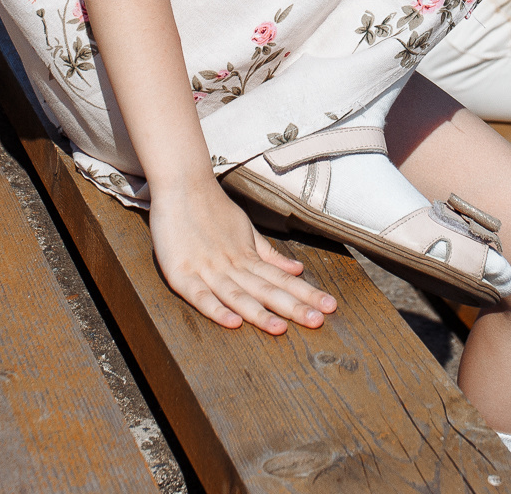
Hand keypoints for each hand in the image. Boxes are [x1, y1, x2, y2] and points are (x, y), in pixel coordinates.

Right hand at [149, 179, 337, 333]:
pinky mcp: (180, 273)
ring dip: (259, 313)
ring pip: (237, 295)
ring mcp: (207, 269)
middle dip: (292, 307)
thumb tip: (298, 269)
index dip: (306, 294)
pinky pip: (200, 296)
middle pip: (266, 290)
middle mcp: (232, 265)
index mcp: (248, 256)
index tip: (329, 307)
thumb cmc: (212, 208)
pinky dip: (216, 309)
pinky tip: (233, 322)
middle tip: (318, 321)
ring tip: (281, 328)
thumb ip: (269, 254)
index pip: (282, 279)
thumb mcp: (245, 230)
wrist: (180, 182)